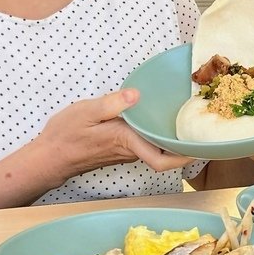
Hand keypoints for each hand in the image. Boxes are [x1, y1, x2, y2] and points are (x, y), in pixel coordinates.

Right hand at [33, 88, 193, 183]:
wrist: (50, 157)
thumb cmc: (65, 136)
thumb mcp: (84, 112)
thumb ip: (111, 103)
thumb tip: (136, 94)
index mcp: (125, 141)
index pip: (161, 159)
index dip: (184, 157)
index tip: (201, 147)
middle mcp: (130, 150)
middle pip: (165, 154)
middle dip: (186, 143)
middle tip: (203, 124)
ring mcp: (126, 152)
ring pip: (157, 148)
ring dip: (173, 138)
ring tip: (187, 116)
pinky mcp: (121, 149)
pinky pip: (147, 144)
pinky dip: (158, 134)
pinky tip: (160, 117)